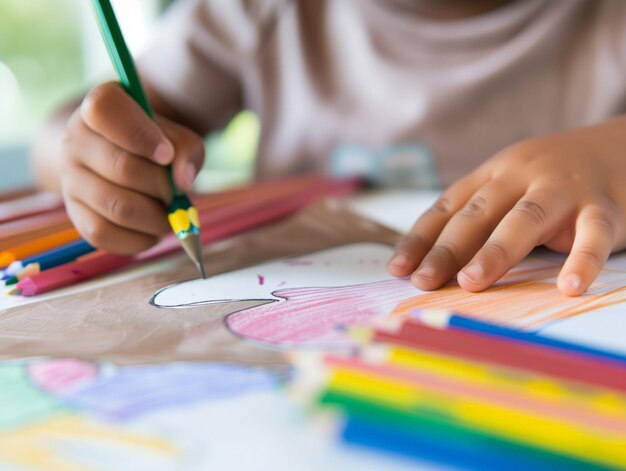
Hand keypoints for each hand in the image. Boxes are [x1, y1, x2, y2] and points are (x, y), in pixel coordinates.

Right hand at [61, 82, 204, 253]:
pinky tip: (153, 230)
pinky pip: (104, 235)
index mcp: (98, 107)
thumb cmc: (157, 144)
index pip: (105, 110)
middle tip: (175, 192)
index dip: (141, 135)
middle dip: (162, 186)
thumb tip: (182, 181)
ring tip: (168, 213)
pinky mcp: (75, 214)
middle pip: (122, 168)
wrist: (125, 160)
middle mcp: (75, 140)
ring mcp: (70, 179)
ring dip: (156, 217)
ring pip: (117, 207)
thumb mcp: (178, 136)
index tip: (167, 154)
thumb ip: (186, 150)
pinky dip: (139, 239)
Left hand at [388, 118, 625, 295]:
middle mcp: (521, 176)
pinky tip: (568, 287)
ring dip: (495, 251)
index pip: (448, 207)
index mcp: (492, 174)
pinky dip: (582, 260)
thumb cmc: (552, 180)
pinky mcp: (604, 206)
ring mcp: (562, 189)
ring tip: (472, 282)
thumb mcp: (509, 189)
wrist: (620, 147)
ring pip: (525, 219)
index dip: (420, 238)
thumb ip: (478, 220)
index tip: (398, 268)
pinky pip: (593, 234)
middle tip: (424, 281)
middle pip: (477, 213)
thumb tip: (433, 265)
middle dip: (447, 249)